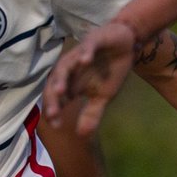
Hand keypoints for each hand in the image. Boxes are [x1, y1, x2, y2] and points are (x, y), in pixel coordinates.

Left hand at [44, 21, 137, 135]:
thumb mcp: (102, 96)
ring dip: (62, 78)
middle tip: (52, 114)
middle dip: (53, 99)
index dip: (54, 111)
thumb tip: (82, 135)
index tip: (55, 126)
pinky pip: (87, 47)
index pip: (56, 99)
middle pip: (55, 84)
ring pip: (65, 66)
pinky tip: (85, 61)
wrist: (124, 45)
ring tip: (60, 91)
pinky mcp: (92, 41)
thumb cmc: (108, 71)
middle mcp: (69, 70)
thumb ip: (91, 113)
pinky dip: (85, 53)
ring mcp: (79, 55)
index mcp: (70, 83)